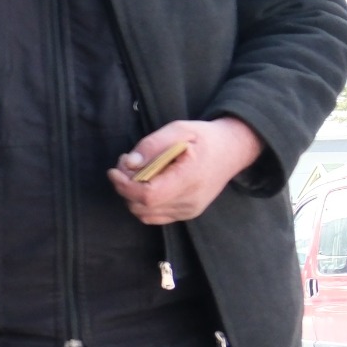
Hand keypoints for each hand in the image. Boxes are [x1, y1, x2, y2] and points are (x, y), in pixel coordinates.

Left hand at [107, 117, 262, 224]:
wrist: (232, 151)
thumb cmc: (205, 138)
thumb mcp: (179, 129)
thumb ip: (152, 145)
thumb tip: (130, 163)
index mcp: (190, 179)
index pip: (148, 195)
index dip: (124, 185)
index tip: (114, 170)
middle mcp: (191, 200)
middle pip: (142, 206)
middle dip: (125, 187)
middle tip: (126, 164)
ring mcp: (190, 210)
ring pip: (144, 213)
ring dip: (131, 195)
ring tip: (136, 172)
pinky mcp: (187, 213)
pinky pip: (154, 216)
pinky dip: (142, 203)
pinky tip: (145, 184)